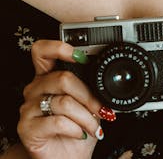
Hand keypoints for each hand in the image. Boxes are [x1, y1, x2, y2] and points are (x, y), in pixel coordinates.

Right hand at [17, 40, 115, 158]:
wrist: (66, 156)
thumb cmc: (76, 127)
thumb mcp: (86, 104)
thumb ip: (89, 88)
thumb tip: (103, 84)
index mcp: (48, 76)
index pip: (43, 51)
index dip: (58, 48)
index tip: (80, 57)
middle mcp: (36, 88)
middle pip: (63, 78)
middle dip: (88, 96)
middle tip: (100, 109)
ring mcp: (29, 107)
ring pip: (64, 102)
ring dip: (85, 117)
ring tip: (92, 126)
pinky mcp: (27, 127)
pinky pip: (57, 121)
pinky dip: (75, 128)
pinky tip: (79, 133)